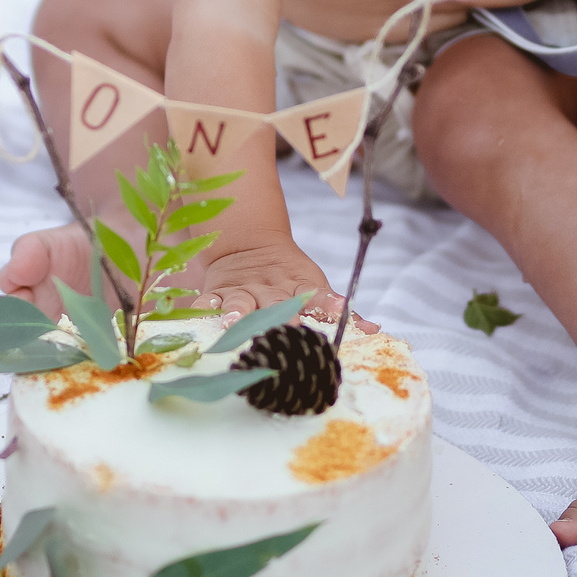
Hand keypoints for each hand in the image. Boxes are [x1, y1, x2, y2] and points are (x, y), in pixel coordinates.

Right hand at [194, 242, 372, 331]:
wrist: (248, 245)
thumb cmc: (288, 276)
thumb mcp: (314, 287)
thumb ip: (338, 311)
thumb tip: (375, 330)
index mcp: (298, 289)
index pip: (317, 297)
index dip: (329, 304)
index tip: (341, 310)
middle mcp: (271, 290)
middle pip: (277, 304)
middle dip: (281, 319)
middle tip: (288, 331)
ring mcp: (242, 291)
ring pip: (240, 302)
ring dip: (238, 312)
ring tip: (234, 322)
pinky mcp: (217, 293)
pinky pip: (207, 302)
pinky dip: (204, 309)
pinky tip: (200, 317)